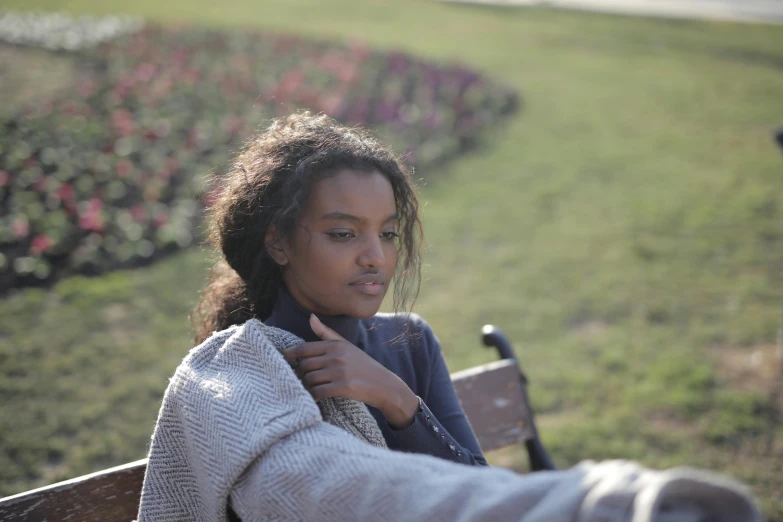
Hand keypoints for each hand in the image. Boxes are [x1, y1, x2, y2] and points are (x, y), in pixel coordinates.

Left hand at [283, 314, 418, 428]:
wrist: (385, 385)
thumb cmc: (363, 366)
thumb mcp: (347, 346)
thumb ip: (327, 333)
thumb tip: (310, 317)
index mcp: (336, 345)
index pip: (305, 348)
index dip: (290, 353)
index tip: (282, 358)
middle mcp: (336, 356)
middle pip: (304, 366)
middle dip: (300, 374)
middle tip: (301, 380)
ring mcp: (340, 371)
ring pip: (309, 379)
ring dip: (306, 387)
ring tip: (309, 390)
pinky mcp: (343, 387)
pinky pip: (318, 392)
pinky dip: (314, 397)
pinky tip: (316, 399)